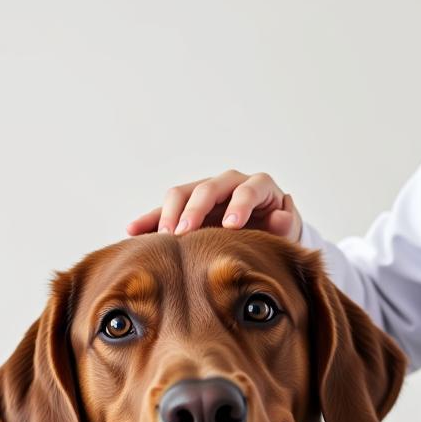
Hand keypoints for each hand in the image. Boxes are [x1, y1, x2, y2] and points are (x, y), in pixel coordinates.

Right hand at [125, 170, 303, 241]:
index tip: (231, 227)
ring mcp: (206, 193)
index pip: (247, 190)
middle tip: (185, 232)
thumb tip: (281, 216)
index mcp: (257, 186)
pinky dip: (149, 219)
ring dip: (169, 213)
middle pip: (208, 188)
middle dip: (195, 209)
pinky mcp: (188, 207)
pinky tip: (133, 230)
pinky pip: (164, 210)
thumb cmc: (279, 234)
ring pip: (182, 194)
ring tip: (163, 237)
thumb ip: (286, 225)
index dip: (239, 206)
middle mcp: (229, 184)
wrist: (267, 235)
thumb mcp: (287, 231)